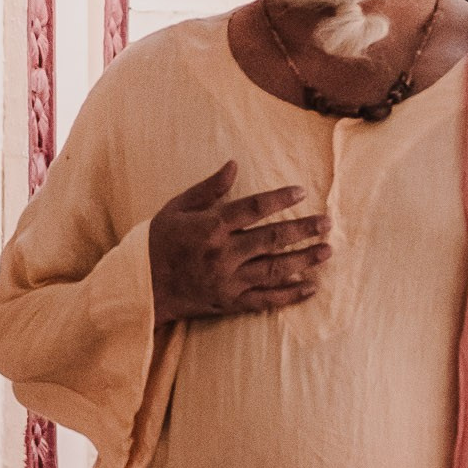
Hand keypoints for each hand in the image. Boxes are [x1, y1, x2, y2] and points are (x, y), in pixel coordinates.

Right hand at [147, 163, 329, 325]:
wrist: (140, 288)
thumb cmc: (157, 243)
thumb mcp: (176, 208)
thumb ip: (208, 188)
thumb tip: (234, 164)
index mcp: (210, 227)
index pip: (253, 208)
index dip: (280, 199)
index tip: (302, 191)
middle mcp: (222, 255)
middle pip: (272, 240)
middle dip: (303, 230)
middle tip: (327, 222)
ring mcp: (227, 281)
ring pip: (274, 270)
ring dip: (304, 260)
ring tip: (327, 250)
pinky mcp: (229, 303)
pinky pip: (265, 300)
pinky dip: (290, 295)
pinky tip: (311, 287)